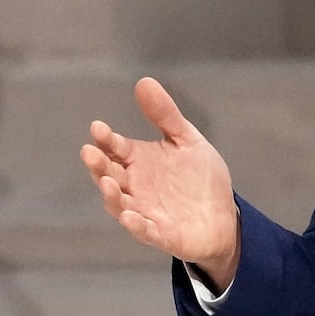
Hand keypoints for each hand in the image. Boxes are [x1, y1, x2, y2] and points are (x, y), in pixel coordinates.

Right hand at [80, 76, 240, 289]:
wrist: (224, 216)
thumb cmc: (200, 179)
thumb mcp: (186, 140)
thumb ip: (165, 115)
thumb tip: (144, 81)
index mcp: (139, 162)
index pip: (116, 148)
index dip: (106, 139)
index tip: (98, 127)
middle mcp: (136, 186)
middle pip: (110, 175)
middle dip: (99, 165)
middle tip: (89, 152)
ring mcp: (145, 211)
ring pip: (120, 204)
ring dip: (112, 195)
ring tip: (108, 181)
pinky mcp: (160, 234)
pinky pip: (144, 231)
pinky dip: (136, 225)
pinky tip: (130, 216)